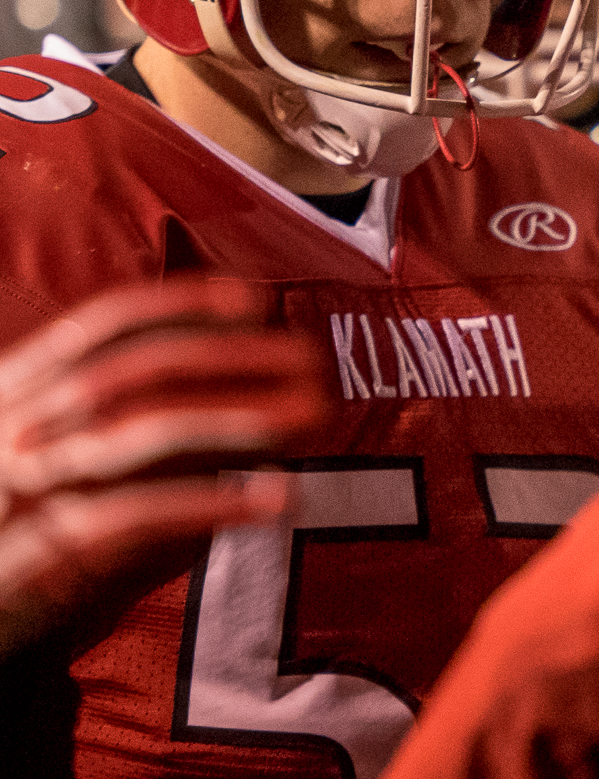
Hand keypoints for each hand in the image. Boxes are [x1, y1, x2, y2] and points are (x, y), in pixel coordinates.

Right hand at [0, 280, 330, 653]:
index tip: (252, 300)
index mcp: (12, 389)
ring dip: (236, 420)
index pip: (99, 325)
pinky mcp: (34, 554)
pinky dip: (208, 504)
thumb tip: (251, 405)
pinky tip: (270, 502)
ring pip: (138, 431)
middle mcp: (12, 426)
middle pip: (134, 370)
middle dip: (232, 357)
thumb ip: (138, 428)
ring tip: (311, 417)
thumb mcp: (68, 468)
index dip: (178, 304)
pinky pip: (133, 515)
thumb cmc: (21, 541)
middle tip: (312, 360)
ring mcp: (19, 487)